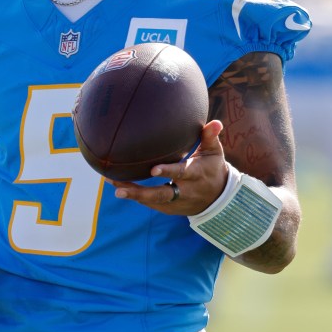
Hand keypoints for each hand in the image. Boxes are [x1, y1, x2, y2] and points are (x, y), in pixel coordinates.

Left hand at [111, 120, 228, 214]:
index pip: (181, 172)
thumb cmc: (212, 167)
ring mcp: (177, 202)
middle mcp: (185, 191)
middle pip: (162, 194)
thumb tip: (215, 122)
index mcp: (195, 174)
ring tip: (114, 186)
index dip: (168, 171)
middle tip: (119, 189)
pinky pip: (151, 204)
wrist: (217, 198)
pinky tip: (119, 187)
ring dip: (133, 195)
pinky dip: (137, 197)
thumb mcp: (214, 152)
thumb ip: (210, 137)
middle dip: (140, 193)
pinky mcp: (170, 209)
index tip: (152, 170)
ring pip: (153, 201)